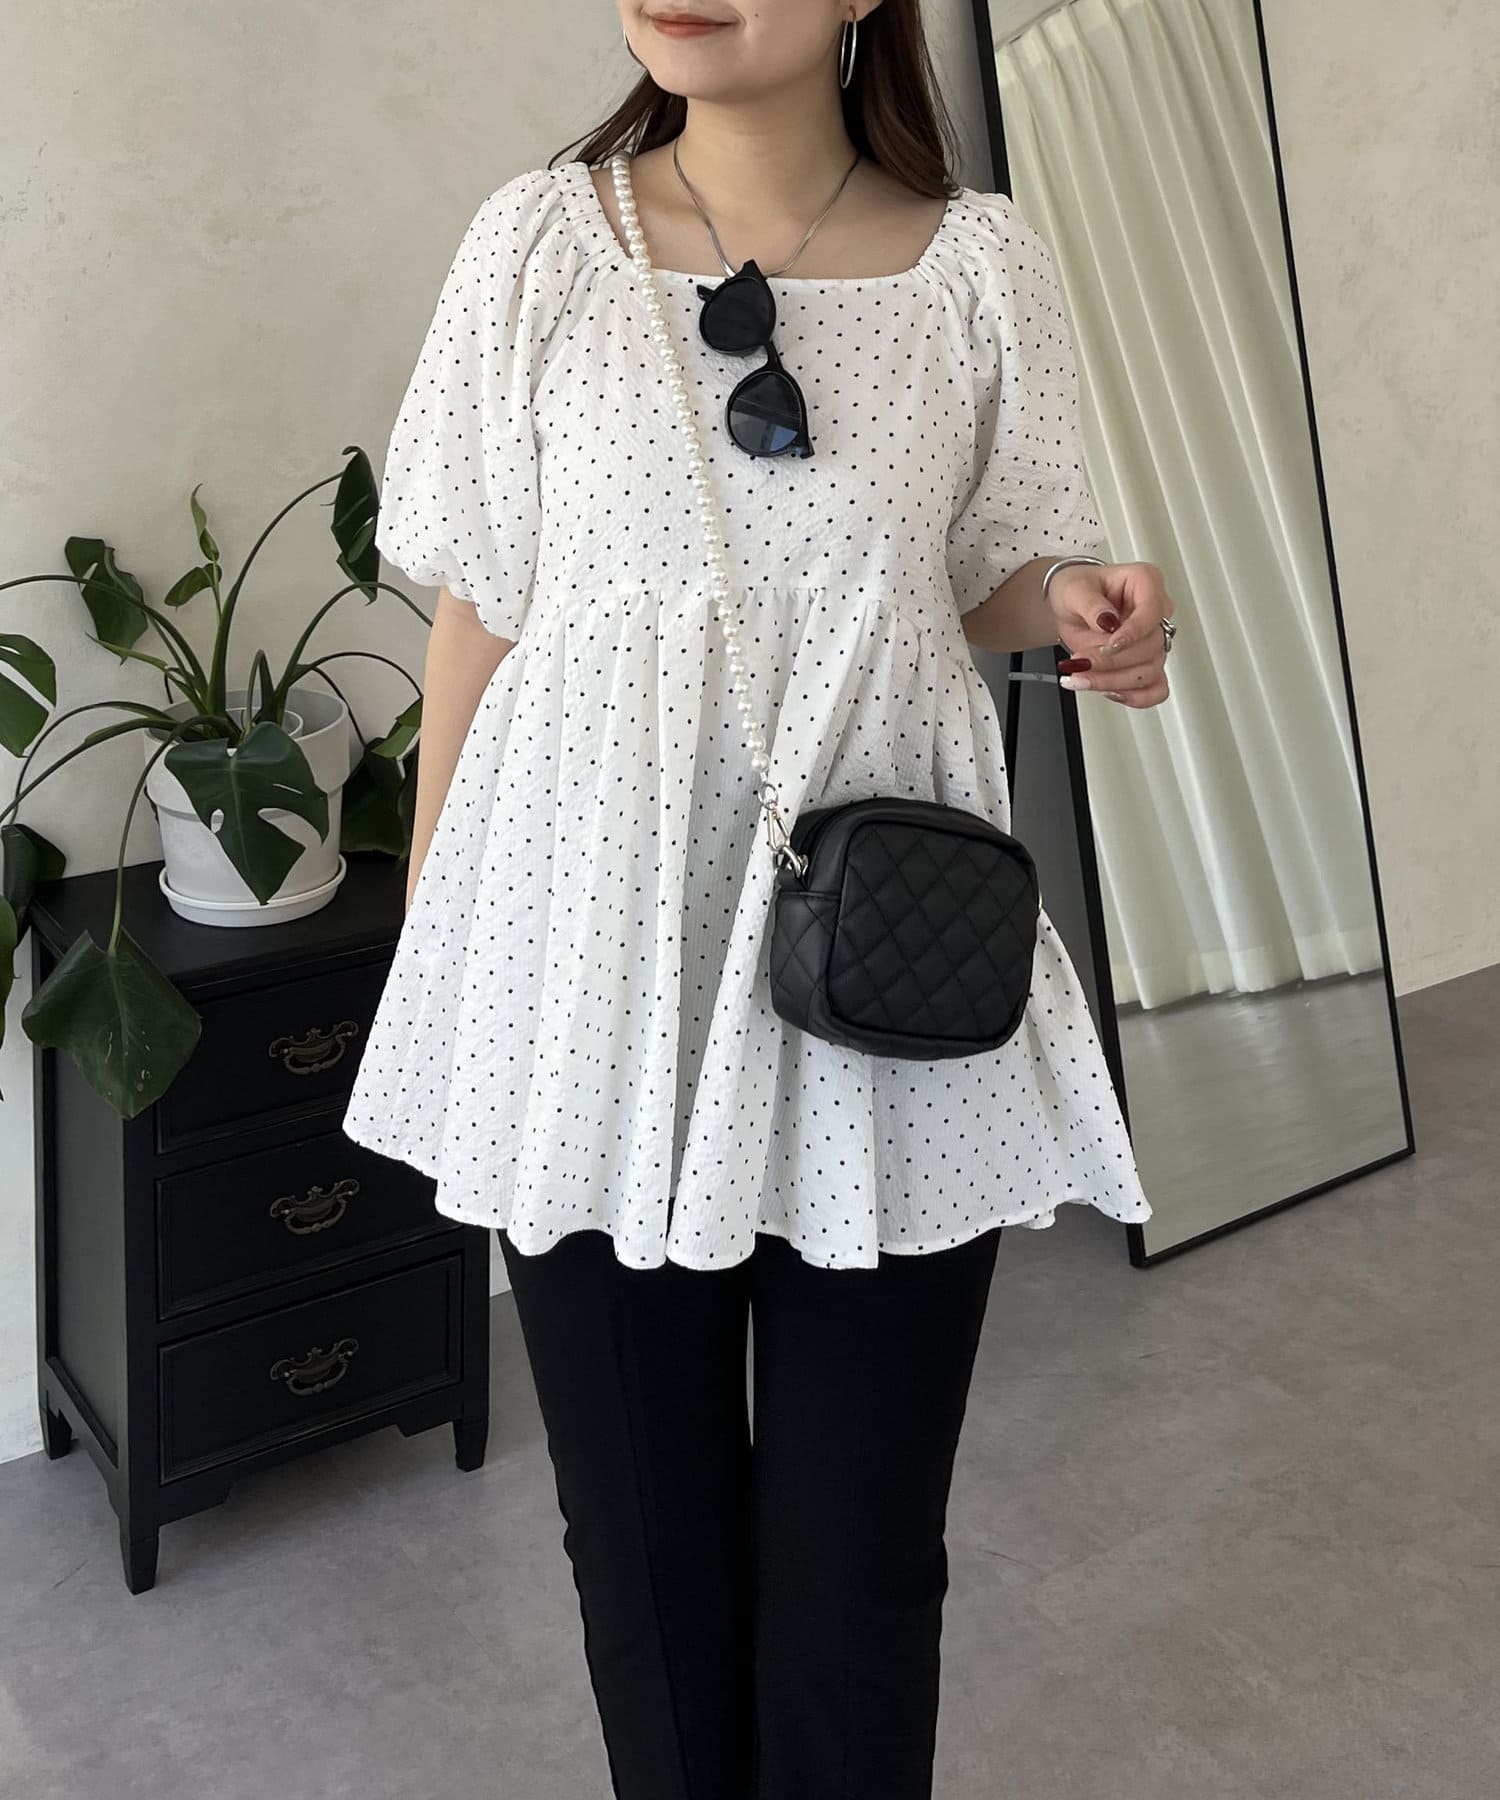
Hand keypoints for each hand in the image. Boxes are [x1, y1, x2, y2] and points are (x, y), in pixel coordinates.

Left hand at [1048, 561, 1174, 709]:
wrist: (1070, 608)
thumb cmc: (1078, 590)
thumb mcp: (1075, 590)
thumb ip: (1091, 605)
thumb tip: (1106, 620)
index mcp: (1146, 583)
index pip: (1152, 610)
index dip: (1133, 633)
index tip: (1109, 646)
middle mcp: (1155, 613)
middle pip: (1150, 647)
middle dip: (1112, 662)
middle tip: (1080, 663)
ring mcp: (1154, 641)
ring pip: (1150, 671)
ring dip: (1114, 681)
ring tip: (1081, 678)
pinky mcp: (1148, 664)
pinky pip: (1156, 689)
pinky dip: (1136, 697)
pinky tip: (1109, 691)